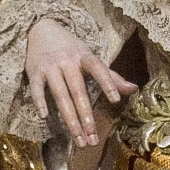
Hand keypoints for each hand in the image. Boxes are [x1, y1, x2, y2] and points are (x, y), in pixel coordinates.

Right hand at [25, 17, 134, 143]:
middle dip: (86, 116)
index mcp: (84, 57)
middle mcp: (67, 61)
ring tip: (78, 138)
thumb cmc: (70, 48)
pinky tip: (45, 116)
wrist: (40, 30)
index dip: (108, 83)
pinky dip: (40, 101)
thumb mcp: (90, 58)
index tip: (116, 101)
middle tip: (93, 139)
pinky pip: (36, 89)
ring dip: (69, 118)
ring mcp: (50, 67)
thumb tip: (134, 89)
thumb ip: (111, 76)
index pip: (98, 69)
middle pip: (78, 91)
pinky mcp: (34, 72)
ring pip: (60, 95)